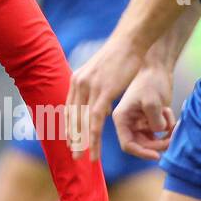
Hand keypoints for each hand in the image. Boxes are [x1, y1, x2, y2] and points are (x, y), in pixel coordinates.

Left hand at [66, 32, 145, 159]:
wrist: (131, 41)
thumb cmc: (122, 55)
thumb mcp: (103, 72)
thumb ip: (97, 88)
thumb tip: (99, 105)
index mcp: (77, 79)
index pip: (69, 108)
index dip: (70, 126)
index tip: (70, 140)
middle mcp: (79, 84)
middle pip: (71, 118)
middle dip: (72, 139)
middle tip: (73, 156)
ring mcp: (89, 88)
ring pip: (81, 123)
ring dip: (81, 143)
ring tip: (81, 159)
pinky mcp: (102, 92)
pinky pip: (94, 121)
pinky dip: (93, 138)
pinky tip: (94, 150)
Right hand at [114, 64, 176, 159]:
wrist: (158, 67)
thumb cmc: (150, 81)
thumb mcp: (152, 101)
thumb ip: (154, 120)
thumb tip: (160, 132)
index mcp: (121, 119)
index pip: (127, 144)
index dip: (142, 152)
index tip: (157, 155)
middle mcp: (129, 123)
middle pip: (142, 145)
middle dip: (158, 144)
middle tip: (171, 138)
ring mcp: (140, 122)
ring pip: (153, 141)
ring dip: (165, 137)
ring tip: (174, 124)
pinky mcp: (151, 120)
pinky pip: (160, 133)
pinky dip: (168, 128)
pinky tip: (170, 113)